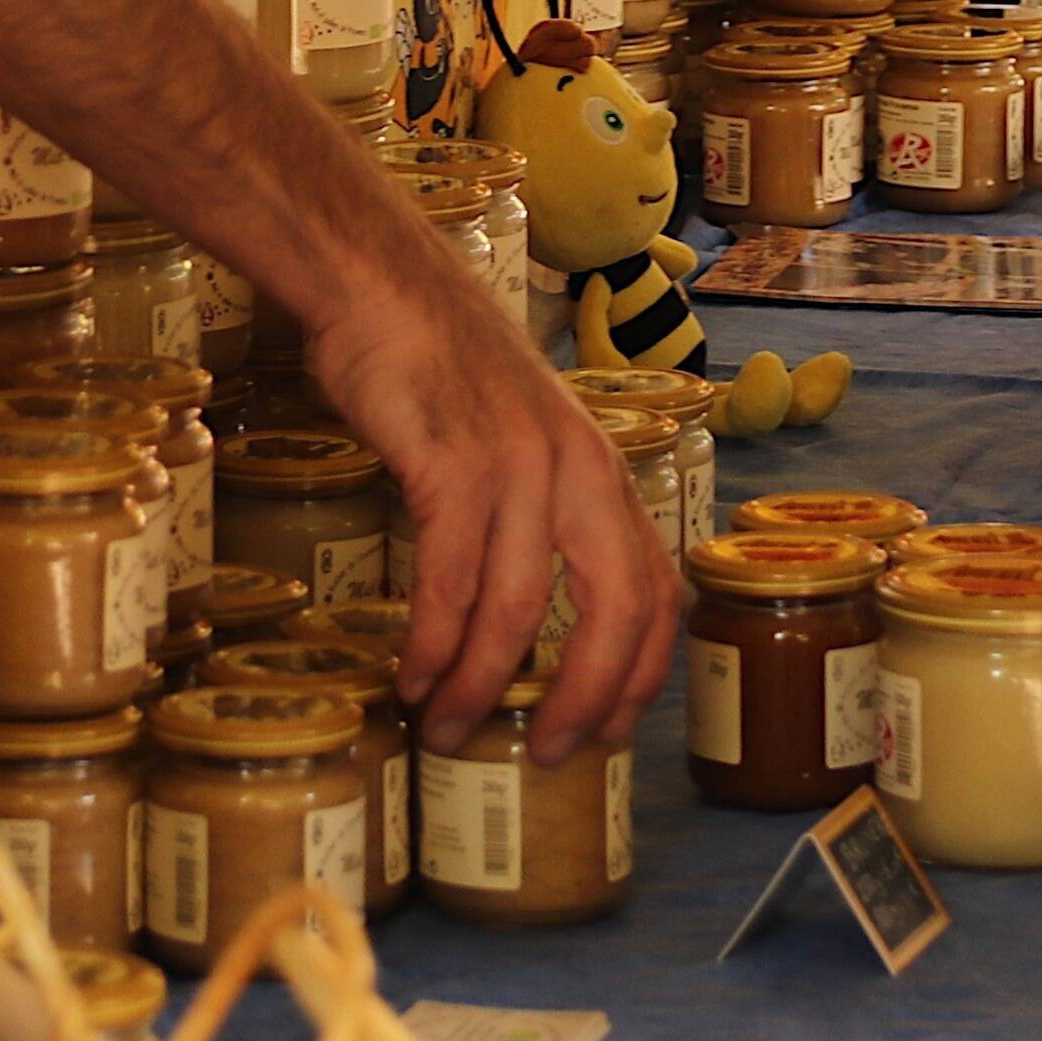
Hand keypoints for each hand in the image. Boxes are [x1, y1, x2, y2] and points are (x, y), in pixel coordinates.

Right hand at [306, 256, 677, 761]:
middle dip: (585, 700)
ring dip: (480, 685)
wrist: (384, 287)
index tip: (612, 732)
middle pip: (613, 613)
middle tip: (547, 754)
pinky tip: (411, 675)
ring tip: (445, 728)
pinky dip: (433, 643)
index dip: (641, 674)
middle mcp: (579, 472)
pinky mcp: (453, 464)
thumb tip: (527, 607)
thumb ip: (543, 508)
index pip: (657, 592)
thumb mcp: (526, 437)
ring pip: (515, 609)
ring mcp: (519, 467)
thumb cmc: (446, 367)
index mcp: (605, 473)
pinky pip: (450, 581)